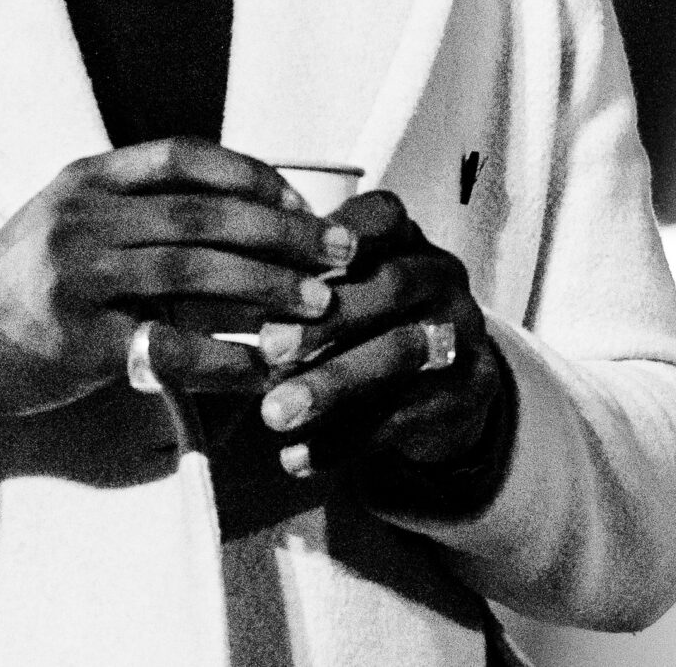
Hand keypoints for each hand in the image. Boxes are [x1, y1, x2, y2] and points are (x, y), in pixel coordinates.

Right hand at [0, 139, 354, 432]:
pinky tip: (263, 366)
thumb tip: (247, 204)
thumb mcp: (71, 213)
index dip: (251, 173)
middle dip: (282, 234)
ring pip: (195, 272)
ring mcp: (78, 278)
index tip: (301, 202)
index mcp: (88, 178)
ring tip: (318, 306)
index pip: (184, 156)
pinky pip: (169, 346)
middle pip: (203, 214)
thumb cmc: (27, 276)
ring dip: (268, 288)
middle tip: (338, 253)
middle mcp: (83, 217)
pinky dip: (224, 358)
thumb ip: (140, 203)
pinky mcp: (78, 342)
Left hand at [253, 190, 508, 486]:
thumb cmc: (371, 323)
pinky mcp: (462, 397)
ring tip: (274, 414)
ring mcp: (461, 337)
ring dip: (332, 384)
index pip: (383, 218)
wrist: (449, 388)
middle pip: (392, 286)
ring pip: (399, 354)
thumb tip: (213, 290)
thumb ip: (295, 284)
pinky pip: (402, 418)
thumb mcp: (346, 290)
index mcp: (408, 240)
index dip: (340, 234)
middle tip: (268, 348)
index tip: (288, 259)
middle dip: (327, 318)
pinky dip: (344, 441)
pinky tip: (295, 458)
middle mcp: (442, 279)